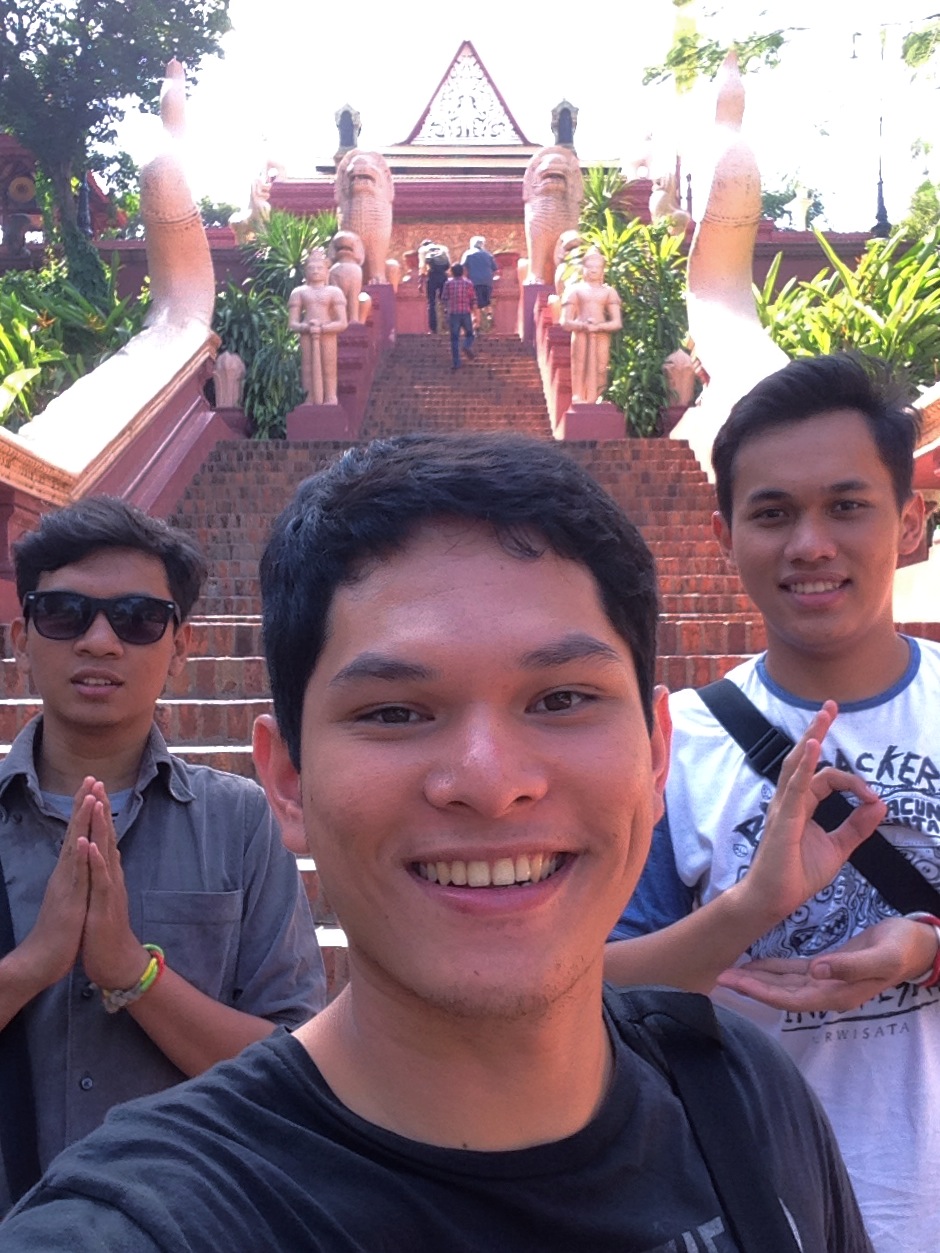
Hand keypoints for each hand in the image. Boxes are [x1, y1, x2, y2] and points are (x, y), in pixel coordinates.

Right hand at [15, 780, 93, 988]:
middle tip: (92, 778)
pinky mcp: (68, 899)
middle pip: (75, 832)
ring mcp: (66, 884)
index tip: (93, 787)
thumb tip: (81, 863)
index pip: (78, 834)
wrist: (41, 961)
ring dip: (82, 821)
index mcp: (69, 872)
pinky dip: (78, 854)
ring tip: (89, 796)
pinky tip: (81, 837)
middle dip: (84, 805)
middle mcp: (65, 873)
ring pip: (75, 846)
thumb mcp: (72, 899)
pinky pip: (74, 873)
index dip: (86, 811)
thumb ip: (76, 880)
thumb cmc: (59, 933)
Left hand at [80, 781, 147, 989]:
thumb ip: (106, 873)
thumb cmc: (106, 931)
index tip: (93, 788)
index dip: (98, 813)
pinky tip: (93, 847)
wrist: (117, 962)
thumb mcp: (102, 897)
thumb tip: (109, 852)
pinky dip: (97, 862)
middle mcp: (111, 876)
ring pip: (106, 853)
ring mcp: (109, 890)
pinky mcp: (105, 906)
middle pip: (107, 837)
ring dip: (102, 828)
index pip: (103, 837)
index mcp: (107, 873)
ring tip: (98, 804)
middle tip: (99, 783)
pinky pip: (101, 880)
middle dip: (102, 810)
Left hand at [716, 916, 938, 1011]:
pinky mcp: (826, 969)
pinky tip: (755, 964)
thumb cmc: (901, 949)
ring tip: (729, 971)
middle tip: (719, 976)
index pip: (790, 997)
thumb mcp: (881, 957)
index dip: (761, 992)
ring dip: (757, 979)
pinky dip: (773, 969)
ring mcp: (826, 982)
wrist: (916, 945)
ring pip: (783, 984)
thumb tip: (818, 972)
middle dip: (750, 987)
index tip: (735, 982)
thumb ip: (850, 967)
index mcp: (837, 994)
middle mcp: (827, 992)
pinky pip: (793, 973)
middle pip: (780, 994)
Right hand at [735, 701, 885, 928]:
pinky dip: (805, 765)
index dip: (854, 783)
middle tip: (830, 706)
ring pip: (797, 765)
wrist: (774, 899)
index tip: (872, 799)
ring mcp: (783, 807)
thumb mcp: (838, 848)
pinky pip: (795, 786)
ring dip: (811, 738)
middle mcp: (789, 800)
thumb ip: (857, 826)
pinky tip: (813, 746)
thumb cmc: (797, 874)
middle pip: (803, 757)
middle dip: (817, 730)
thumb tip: (881, 804)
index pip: (827, 778)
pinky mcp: (784, 819)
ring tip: (823, 716)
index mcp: (801, 805)